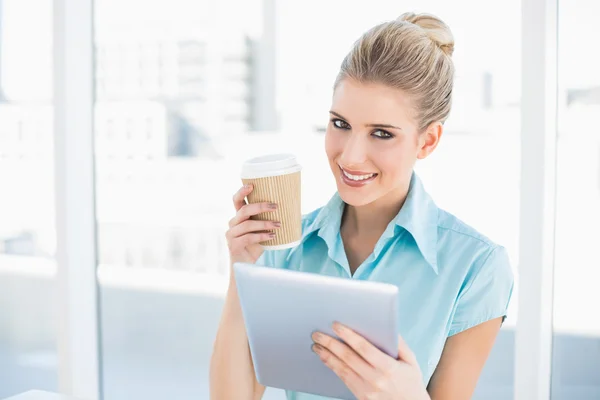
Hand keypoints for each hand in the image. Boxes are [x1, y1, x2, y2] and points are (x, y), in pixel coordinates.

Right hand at [226, 184, 280, 265]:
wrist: (247, 267)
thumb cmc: (257, 246)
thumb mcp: (264, 231)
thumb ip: (271, 220)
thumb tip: (295, 211)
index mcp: (239, 217)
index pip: (236, 200)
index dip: (242, 191)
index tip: (252, 185)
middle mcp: (233, 223)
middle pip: (243, 210)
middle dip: (260, 206)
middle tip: (275, 206)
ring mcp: (231, 234)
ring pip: (247, 224)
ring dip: (264, 223)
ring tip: (278, 225)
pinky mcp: (233, 245)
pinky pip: (248, 238)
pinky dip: (261, 236)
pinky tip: (272, 237)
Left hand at [311, 323, 429, 399]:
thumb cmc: (411, 383)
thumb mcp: (411, 362)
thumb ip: (399, 343)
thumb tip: (387, 326)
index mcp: (388, 368)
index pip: (364, 348)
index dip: (348, 335)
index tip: (335, 325)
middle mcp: (376, 380)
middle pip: (348, 358)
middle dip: (330, 344)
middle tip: (317, 333)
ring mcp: (367, 391)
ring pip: (342, 370)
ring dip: (327, 356)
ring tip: (316, 345)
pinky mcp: (361, 397)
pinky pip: (343, 379)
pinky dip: (332, 367)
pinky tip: (325, 358)